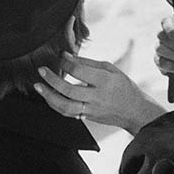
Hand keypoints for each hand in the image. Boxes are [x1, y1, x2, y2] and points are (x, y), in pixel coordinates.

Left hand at [34, 52, 165, 134]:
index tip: (60, 56)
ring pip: (65, 106)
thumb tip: (66, 56)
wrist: (135, 111)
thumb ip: (88, 63)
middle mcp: (97, 97)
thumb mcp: (111, 69)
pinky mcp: (87, 117)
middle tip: (41, 70)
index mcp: (105, 81)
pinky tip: (48, 96)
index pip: (79, 71)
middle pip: (69, 90)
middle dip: (52, 80)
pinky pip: (67, 113)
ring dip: (49, 96)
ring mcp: (91, 110)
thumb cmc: (123, 86)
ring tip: (38, 86)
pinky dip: (55, 104)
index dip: (66, 63)